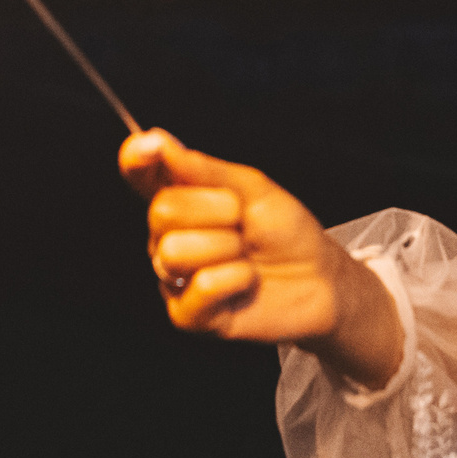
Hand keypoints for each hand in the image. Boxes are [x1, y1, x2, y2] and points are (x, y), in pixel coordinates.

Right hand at [122, 129, 401, 385]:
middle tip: (243, 222)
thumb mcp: (252, 188)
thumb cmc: (285, 231)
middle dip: (216, 211)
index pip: (141, 175)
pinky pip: (201, 287)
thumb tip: (159, 142)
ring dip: (227, 248)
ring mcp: (174, 277)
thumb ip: (203, 169)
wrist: (319, 278)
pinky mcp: (187, 314)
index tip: (150, 147)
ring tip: (245, 255)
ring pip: (176, 252)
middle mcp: (167, 236)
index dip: (137, 159)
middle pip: (162, 211)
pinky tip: (246, 281)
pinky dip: (237, 279)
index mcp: (180, 198)